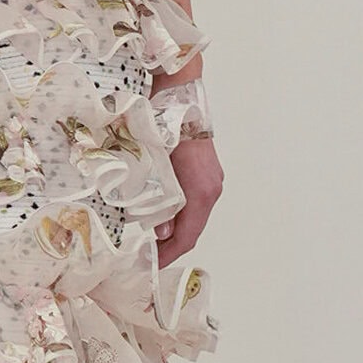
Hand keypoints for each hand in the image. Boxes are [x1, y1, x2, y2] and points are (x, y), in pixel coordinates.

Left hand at [154, 133, 221, 269]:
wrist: (180, 97)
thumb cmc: (164, 128)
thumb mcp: (155, 169)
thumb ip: (159, 203)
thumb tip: (160, 232)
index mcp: (201, 192)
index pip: (187, 236)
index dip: (169, 255)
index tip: (153, 265)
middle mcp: (211, 189)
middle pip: (193, 228)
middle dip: (172, 245)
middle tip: (150, 256)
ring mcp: (212, 180)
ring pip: (194, 216)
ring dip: (175, 229)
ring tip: (152, 239)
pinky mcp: (207, 173)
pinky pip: (194, 203)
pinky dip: (179, 214)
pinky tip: (163, 215)